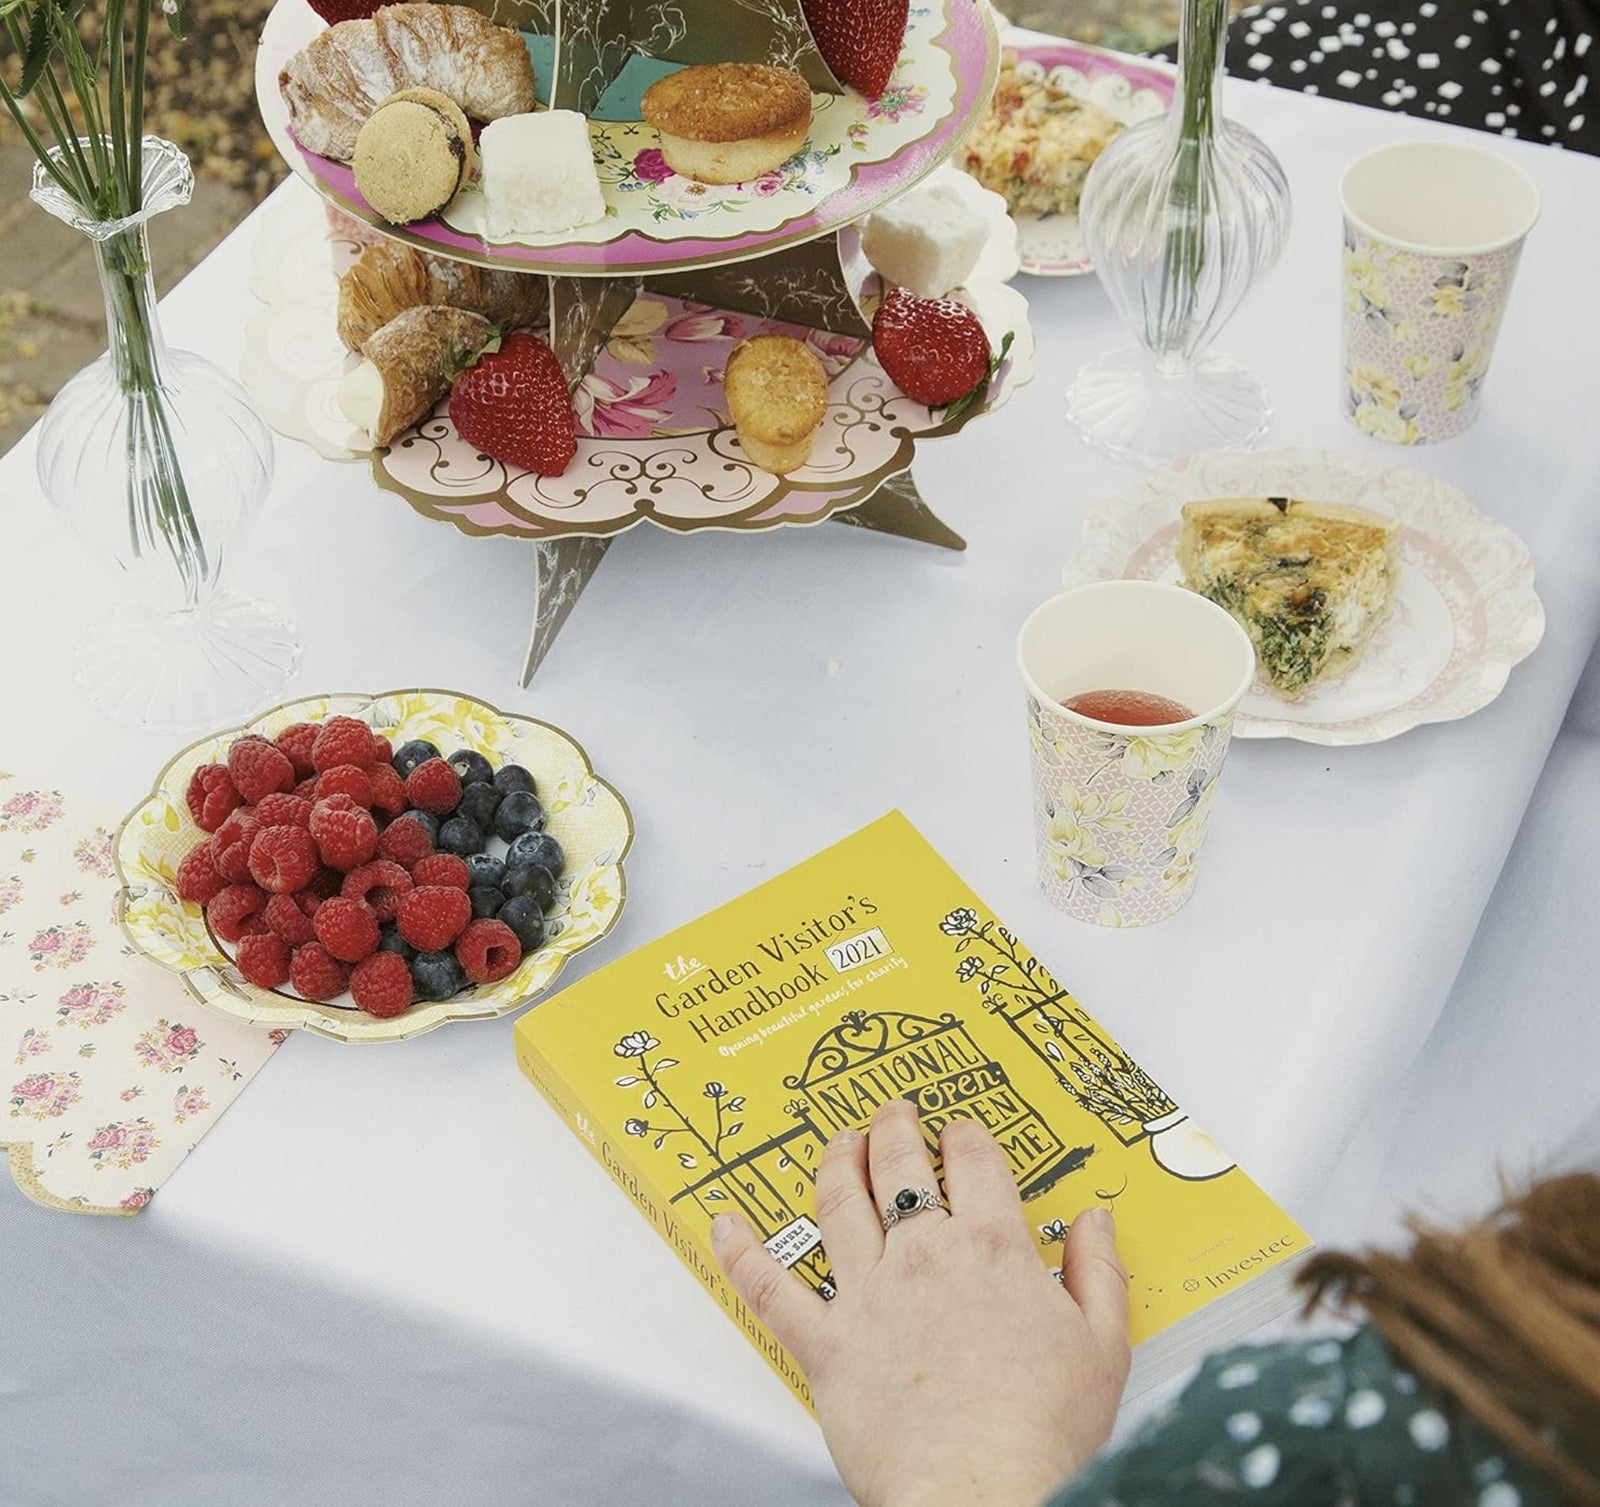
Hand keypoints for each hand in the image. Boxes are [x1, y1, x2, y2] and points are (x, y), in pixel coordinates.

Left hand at [711, 1099, 1130, 1506]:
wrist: (983, 1492)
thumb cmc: (1042, 1432)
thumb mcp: (1103, 1348)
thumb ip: (1098, 1274)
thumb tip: (1095, 1221)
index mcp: (994, 1250)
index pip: (975, 1162)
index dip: (967, 1135)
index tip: (963, 1130)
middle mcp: (925, 1255)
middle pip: (900, 1166)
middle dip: (895, 1128)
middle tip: (893, 1113)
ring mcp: (868, 1295)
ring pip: (839, 1202)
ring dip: (834, 1160)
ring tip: (836, 1140)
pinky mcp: (826, 1343)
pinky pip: (771, 1288)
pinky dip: (741, 1251)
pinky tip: (724, 1224)